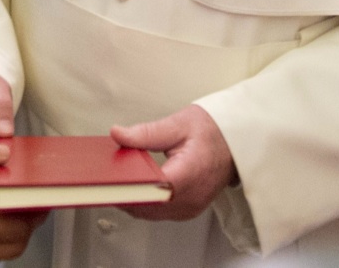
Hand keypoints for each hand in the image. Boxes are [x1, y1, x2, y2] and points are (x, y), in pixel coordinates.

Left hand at [110, 104, 235, 220]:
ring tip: (113, 178)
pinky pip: (160, 212)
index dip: (125, 186)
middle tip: (102, 175)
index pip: (149, 190)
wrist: (236, 144)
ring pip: (150, 213)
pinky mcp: (188, 209)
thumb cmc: (211, 132)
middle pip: (146, 206)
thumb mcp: (177, 124)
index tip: (106, 178)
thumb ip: (145, 133)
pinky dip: (144, 202)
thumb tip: (118, 134)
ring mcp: (189, 208)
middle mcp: (189, 199)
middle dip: (123, 192)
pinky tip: (133, 186)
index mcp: (187, 176)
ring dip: (132, 199)